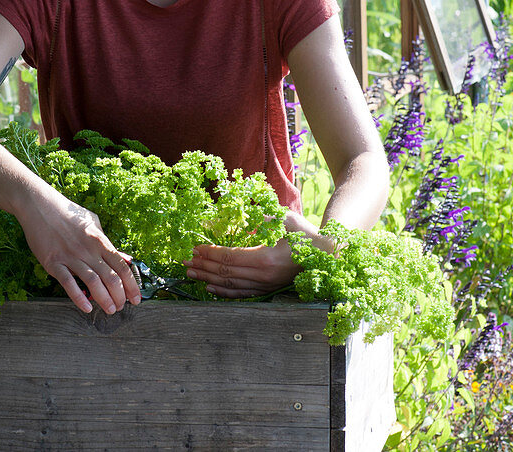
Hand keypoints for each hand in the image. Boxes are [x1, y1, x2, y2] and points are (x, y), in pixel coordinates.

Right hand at [16, 198, 140, 313]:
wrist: (39, 206)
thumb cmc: (67, 213)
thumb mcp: (93, 222)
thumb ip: (108, 242)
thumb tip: (125, 258)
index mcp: (99, 240)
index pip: (121, 266)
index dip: (131, 284)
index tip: (136, 298)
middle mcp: (88, 249)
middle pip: (111, 277)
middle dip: (120, 296)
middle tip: (122, 307)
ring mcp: (71, 256)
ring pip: (93, 282)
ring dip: (104, 299)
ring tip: (110, 310)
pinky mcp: (53, 262)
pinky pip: (68, 283)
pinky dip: (79, 297)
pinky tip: (87, 308)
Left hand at [183, 210, 335, 298]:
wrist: (328, 256)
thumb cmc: (306, 234)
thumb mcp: (284, 220)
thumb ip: (261, 219)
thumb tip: (240, 218)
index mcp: (266, 259)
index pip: (230, 257)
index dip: (210, 253)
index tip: (195, 248)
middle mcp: (264, 277)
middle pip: (226, 273)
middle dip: (203, 265)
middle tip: (184, 260)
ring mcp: (266, 286)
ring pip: (230, 285)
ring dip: (208, 279)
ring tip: (190, 273)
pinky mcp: (268, 291)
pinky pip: (241, 294)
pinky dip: (223, 292)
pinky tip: (210, 288)